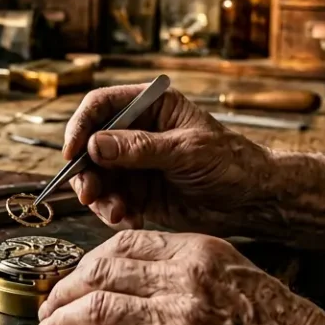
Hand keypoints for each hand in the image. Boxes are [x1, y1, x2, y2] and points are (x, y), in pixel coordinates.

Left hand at [37, 230, 324, 324]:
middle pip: (101, 270)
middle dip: (63, 289)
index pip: (125, 242)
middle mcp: (185, 278)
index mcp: (201, 250)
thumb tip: (143, 278)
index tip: (74, 275)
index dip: (89, 260)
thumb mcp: (241, 276)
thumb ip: (192, 269)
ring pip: (96, 308)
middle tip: (48, 305)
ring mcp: (178, 319)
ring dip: (61, 321)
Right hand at [63, 84, 276, 231]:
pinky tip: (132, 219)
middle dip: (86, 172)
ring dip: (100, 197)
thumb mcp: (187, 151)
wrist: (251, 201)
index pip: (101, 106)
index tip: (73, 153)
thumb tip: (96, 145)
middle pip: (90, 145)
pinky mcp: (136, 192)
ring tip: (118, 213)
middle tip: (89, 194)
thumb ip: (141, 148)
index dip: (81, 126)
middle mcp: (135, 132)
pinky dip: (114, 212)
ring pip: (96, 177)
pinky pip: (110, 201)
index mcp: (150, 107)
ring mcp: (134, 164)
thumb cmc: (231, 163)